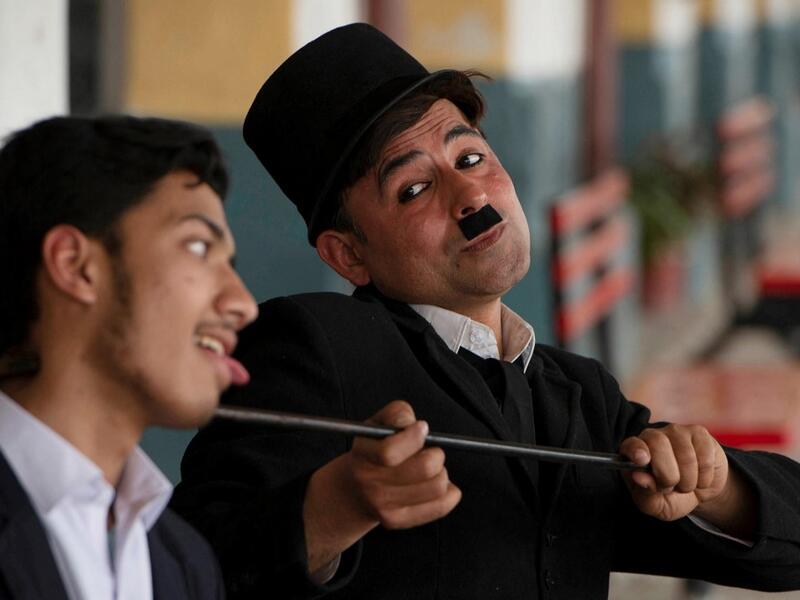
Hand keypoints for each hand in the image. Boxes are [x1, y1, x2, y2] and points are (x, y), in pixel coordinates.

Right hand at [347, 400, 461, 528]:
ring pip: (436, 487)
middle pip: (423, 469)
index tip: (422, 428)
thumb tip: (413, 424)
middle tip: (431, 452)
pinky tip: (440, 485)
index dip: (414, 437)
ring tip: (431, 469)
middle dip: (436, 454)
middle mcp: (370, 483)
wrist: (354, 491)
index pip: (390, 452)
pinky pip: (440, 506)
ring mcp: (383, 506)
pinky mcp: (398, 521)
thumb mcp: (376, 424)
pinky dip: (450, 493)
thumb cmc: (372, 451)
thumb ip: (396, 414)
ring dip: (442, 473)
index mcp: (363, 455)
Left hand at [619, 424, 727, 521]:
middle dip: (668, 476)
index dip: (636, 450)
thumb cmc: (671, 497)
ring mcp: (677, 432)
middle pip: (659, 445)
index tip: (641, 460)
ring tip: (686, 484)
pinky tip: (700, 476)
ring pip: (686, 456)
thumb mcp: (655, 504)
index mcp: (634, 452)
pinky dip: (705, 477)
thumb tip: (638, 477)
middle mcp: (653, 436)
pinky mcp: (699, 433)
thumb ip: (645, 493)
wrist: (699, 492)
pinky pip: (706, 457)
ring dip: (689, 481)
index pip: (631, 444)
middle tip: (671, 486)